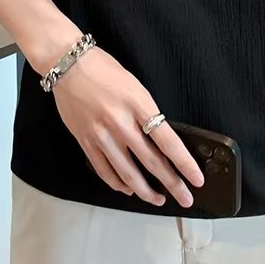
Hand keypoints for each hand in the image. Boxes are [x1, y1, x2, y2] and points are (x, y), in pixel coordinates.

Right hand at [51, 46, 204, 207]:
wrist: (68, 65)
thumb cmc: (103, 69)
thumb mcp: (135, 86)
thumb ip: (147, 112)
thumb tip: (162, 140)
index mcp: (139, 104)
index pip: (168, 141)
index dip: (184, 164)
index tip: (196, 178)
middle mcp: (121, 122)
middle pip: (152, 162)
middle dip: (172, 183)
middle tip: (185, 198)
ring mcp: (102, 135)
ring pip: (128, 173)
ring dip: (146, 191)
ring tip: (158, 199)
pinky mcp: (86, 141)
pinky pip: (104, 170)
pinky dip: (118, 184)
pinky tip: (128, 188)